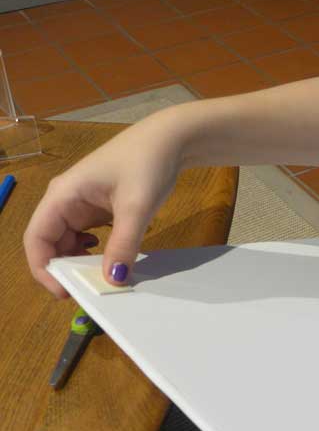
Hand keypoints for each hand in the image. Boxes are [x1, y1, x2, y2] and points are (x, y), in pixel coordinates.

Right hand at [23, 108, 188, 297]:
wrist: (170, 139)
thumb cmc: (147, 164)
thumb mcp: (136, 208)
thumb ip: (123, 244)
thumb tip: (113, 279)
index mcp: (62, 195)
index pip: (36, 238)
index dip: (43, 268)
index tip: (64, 292)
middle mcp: (65, 200)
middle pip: (51, 242)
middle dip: (65, 268)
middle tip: (90, 290)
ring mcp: (82, 203)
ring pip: (69, 240)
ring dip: (81, 261)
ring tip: (103, 276)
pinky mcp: (99, 206)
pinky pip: (86, 235)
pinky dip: (95, 251)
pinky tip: (112, 257)